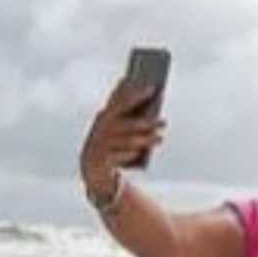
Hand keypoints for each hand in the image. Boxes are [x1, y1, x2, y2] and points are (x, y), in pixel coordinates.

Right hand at [79, 75, 165, 201]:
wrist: (92, 169)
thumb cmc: (112, 145)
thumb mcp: (119, 130)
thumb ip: (132, 118)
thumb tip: (153, 112)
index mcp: (105, 115)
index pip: (121, 101)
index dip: (136, 93)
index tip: (152, 87)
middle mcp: (102, 128)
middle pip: (128, 123)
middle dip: (147, 122)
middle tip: (164, 122)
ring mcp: (101, 144)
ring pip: (127, 141)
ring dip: (145, 140)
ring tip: (160, 139)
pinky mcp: (102, 160)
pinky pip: (118, 157)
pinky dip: (128, 155)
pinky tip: (137, 154)